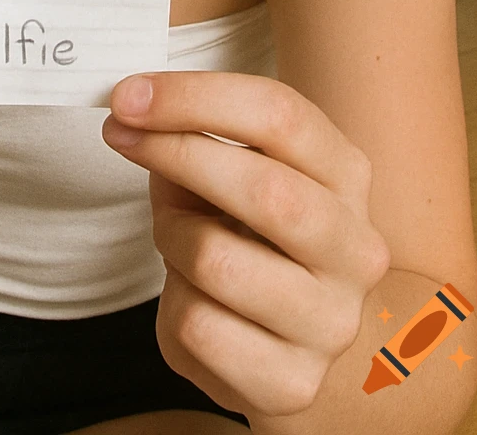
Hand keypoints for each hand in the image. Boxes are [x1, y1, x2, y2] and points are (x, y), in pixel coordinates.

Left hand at [103, 71, 390, 421]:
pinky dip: (172, 304)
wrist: (295, 344)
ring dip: (170, 238)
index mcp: (347, 174)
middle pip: (263, 187)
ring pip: (216, 260)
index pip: (281, 115)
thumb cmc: (254, 239)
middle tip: (121, 134)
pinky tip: (193, 300)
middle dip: (175, 152)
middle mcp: (355, 248)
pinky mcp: (293, 382)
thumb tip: (135, 113)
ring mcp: (331, 321)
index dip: (195, 97)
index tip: (129, 94)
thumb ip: (195, 140)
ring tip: (177, 240)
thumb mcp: (235, 173)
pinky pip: (198, 327)